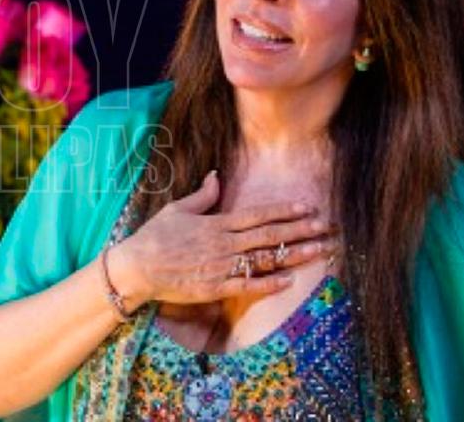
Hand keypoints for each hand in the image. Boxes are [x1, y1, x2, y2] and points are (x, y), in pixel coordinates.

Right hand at [109, 170, 338, 307]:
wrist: (137, 268)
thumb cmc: (154, 236)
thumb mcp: (176, 209)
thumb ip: (202, 195)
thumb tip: (216, 176)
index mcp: (216, 223)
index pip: (257, 215)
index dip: (284, 211)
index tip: (306, 208)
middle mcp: (224, 244)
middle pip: (269, 236)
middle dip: (299, 231)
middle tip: (325, 227)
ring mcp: (221, 266)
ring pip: (265, 260)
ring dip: (294, 255)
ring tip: (319, 251)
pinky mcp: (215, 287)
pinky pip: (248, 285)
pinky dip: (270, 283)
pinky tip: (290, 280)